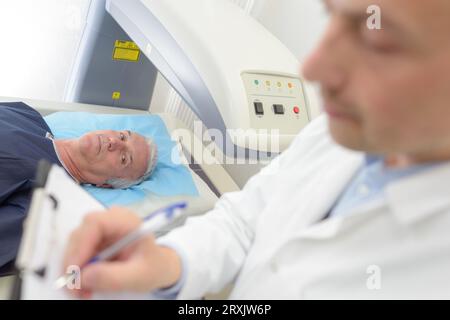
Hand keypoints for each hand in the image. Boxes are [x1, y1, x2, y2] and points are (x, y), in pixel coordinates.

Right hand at [63, 207, 181, 298]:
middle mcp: (110, 220)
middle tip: (75, 289)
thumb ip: (114, 277)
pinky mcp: (94, 241)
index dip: (80, 245)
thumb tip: (84, 276)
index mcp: (126, 221)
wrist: (157, 267)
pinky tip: (85, 286)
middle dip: (73, 263)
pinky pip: (77, 255)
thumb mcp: (138, 276)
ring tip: (82, 292)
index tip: (75, 271)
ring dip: (73, 270)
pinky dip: (77, 272)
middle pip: (80, 235)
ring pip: (74, 246)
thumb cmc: (153, 267)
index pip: (95, 223)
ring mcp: (101, 230)